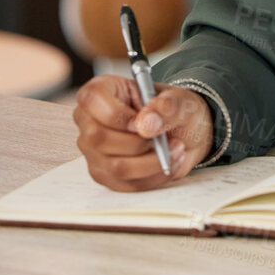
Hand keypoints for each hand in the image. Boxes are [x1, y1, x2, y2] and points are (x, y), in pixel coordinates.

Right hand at [72, 75, 213, 190]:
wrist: (185, 134)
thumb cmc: (174, 111)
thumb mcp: (180, 100)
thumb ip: (168, 105)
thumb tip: (146, 122)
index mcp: (102, 91)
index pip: (91, 98)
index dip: (117, 113)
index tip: (142, 120)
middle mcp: (90, 120)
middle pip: (98, 137)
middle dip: (138, 142)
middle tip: (163, 137)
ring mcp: (94, 151)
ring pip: (115, 166)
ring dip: (152, 162)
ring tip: (174, 149)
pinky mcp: (106, 175)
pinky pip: (127, 184)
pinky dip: (154, 176)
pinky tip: (169, 162)